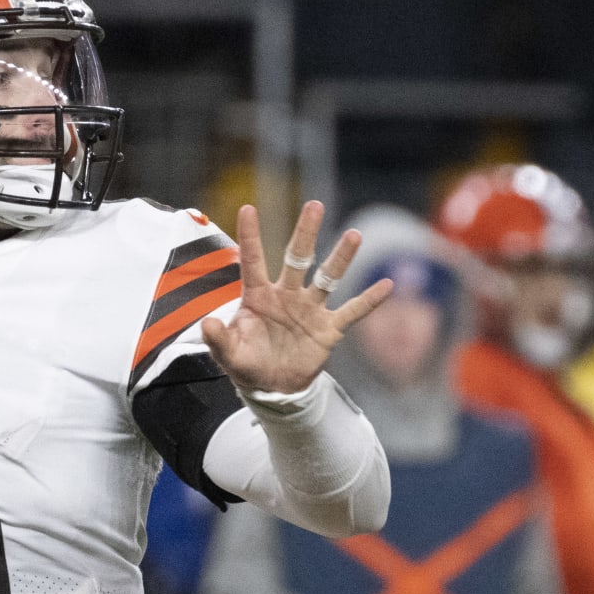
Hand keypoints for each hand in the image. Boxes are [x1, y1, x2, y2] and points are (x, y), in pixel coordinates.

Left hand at [201, 202, 393, 394]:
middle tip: (314, 205)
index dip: (250, 236)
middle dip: (305, 233)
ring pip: (327, 277)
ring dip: (341, 258)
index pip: (253, 260)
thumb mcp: (228, 354)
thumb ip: (218, 339)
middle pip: (297, 258)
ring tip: (354, 235)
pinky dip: (369, 300)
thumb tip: (207, 324)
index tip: (248, 208)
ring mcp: (309, 309)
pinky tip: (386, 285)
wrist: (273, 388)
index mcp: (258, 296)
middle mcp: (286, 295)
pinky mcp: (328, 328)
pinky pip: (352, 311)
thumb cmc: (247, 364)